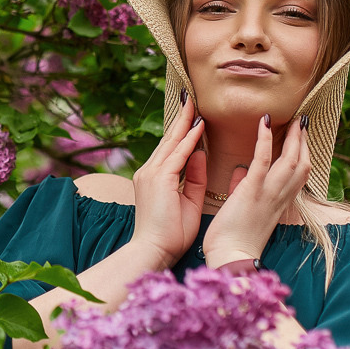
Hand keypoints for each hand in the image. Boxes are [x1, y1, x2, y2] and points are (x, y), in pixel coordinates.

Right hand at [129, 91, 208, 268]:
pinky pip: (177, 154)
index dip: (183, 130)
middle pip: (169, 139)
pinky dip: (189, 139)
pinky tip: (199, 126)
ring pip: (172, 142)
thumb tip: (199, 153)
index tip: (194, 114)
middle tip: (192, 97)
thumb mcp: (187, 200)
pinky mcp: (159, 179)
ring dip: (185, 122)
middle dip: (182, 118)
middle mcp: (149, 171)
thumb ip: (193, 176)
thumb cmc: (170, 234)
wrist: (153, 251)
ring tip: (196, 103)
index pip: (171, 148)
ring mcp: (151, 174)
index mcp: (154, 178)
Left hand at [203, 113, 312, 267]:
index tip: (301, 137)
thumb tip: (241, 171)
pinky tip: (264, 122)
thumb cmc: (232, 239)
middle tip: (303, 121)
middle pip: (302, 165)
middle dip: (304, 142)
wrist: (229, 258)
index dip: (302, 155)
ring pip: (290, 161)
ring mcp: (268, 194)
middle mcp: (279, 198)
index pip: (297, 176)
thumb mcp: (242, 209)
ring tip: (293, 118)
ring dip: (293, 138)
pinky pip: (262, 161)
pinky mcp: (252, 192)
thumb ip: (244, 188)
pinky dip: (264, 140)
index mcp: (277, 203)